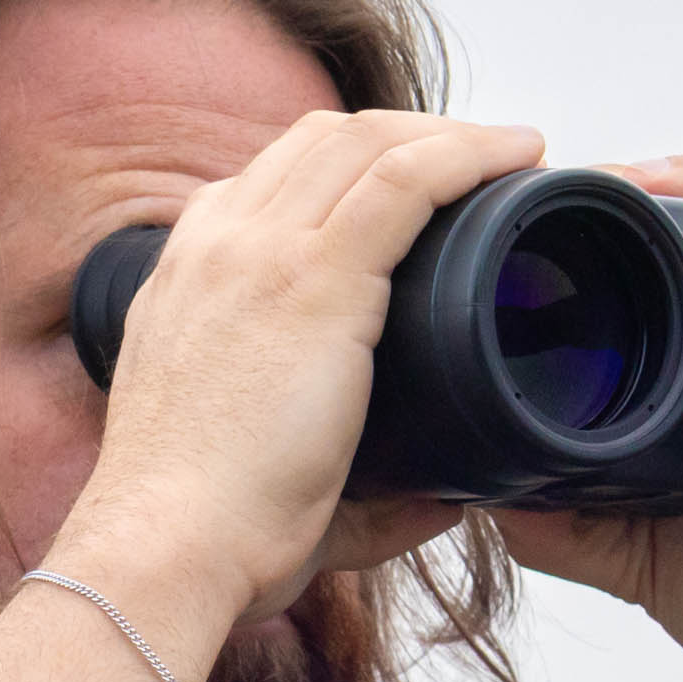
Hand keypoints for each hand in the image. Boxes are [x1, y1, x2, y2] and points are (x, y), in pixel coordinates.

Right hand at [55, 110, 545, 632]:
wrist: (165, 546)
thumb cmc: (210, 531)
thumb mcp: (259, 467)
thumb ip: (358, 480)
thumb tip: (445, 497)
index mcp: (190, 272)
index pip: (276, 177)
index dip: (355, 165)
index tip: (419, 191)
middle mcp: (218, 240)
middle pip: (326, 140)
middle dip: (409, 136)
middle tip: (481, 169)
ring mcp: (264, 251)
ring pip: (370, 143)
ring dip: (450, 136)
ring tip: (513, 154)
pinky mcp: (316, 280)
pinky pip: (404, 179)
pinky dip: (468, 155)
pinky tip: (517, 155)